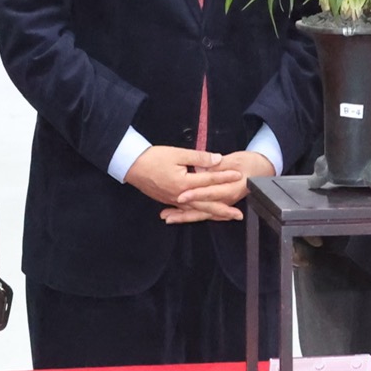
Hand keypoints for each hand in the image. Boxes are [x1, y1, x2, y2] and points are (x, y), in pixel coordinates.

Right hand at [125, 146, 240, 209]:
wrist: (131, 166)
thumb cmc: (153, 157)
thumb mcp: (177, 153)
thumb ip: (199, 158)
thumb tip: (218, 160)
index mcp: (184, 183)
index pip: (209, 180)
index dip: (225, 177)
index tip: (239, 176)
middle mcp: (180, 196)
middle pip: (206, 204)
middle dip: (224, 209)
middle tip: (239, 214)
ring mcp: (174, 201)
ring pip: (197, 210)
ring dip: (213, 214)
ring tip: (226, 217)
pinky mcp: (169, 201)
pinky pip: (187, 211)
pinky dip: (198, 213)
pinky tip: (204, 215)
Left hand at [162, 150, 273, 223]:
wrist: (262, 169)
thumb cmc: (250, 163)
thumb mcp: (235, 160)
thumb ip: (217, 165)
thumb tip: (203, 167)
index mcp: (231, 188)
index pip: (210, 192)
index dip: (195, 194)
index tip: (180, 195)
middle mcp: (227, 199)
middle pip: (203, 209)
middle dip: (184, 213)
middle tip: (168, 215)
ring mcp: (224, 203)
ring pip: (202, 213)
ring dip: (185, 216)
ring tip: (168, 218)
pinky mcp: (221, 203)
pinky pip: (206, 213)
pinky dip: (193, 215)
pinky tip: (181, 216)